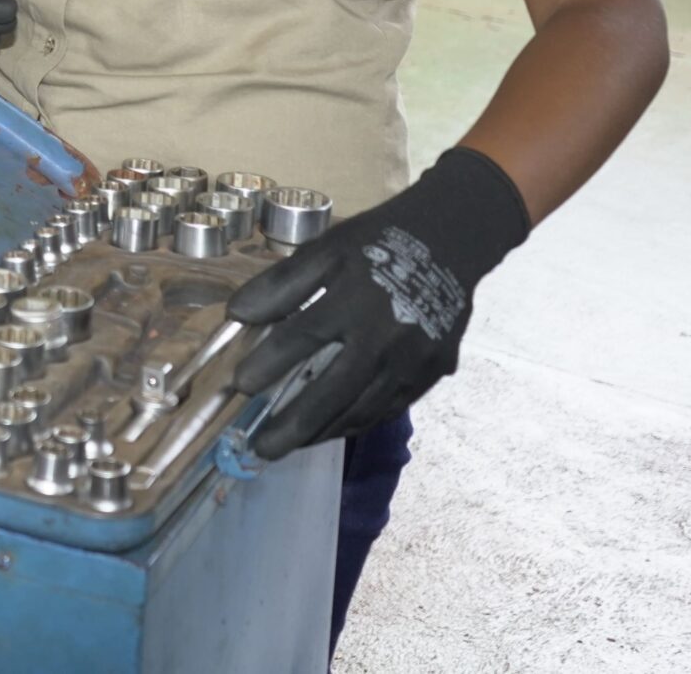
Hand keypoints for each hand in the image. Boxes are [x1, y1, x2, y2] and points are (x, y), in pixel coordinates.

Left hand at [227, 146, 530, 457]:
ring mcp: (414, 362)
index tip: (239, 385)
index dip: (269, 363)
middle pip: (334, 393)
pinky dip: (356, 421)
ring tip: (289, 443)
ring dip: (323, 431)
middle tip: (259, 448)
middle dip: (294, 426)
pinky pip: (388, 408)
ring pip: (362, 410)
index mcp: (356, 301)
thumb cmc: (379, 243)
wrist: (452, 241)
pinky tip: (330, 427)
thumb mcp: (326, 249)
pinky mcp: (432, 374)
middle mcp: (387, 339)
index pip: (302, 338)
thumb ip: (282, 284)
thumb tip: (237, 315)